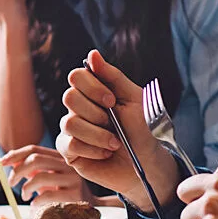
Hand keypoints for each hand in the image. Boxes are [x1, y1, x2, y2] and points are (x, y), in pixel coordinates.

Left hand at [1, 144, 95, 205]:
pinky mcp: (75, 195)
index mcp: (59, 156)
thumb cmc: (63, 191)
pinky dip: (36, 200)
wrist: (89, 207)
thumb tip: (10, 162)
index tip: (2, 162)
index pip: (34, 148)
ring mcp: (73, 178)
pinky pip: (48, 195)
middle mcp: (68, 164)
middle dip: (17, 171)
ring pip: (40, 176)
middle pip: (35, 159)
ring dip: (26, 188)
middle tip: (11, 183)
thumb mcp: (47, 176)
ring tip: (25, 196)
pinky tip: (35, 204)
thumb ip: (32, 168)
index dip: (15, 154)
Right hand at [54, 50, 179, 211]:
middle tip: (114, 124)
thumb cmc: (144, 131)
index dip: (92, 87)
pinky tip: (105, 153)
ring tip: (115, 143)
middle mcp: (79, 108)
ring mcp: (72, 129)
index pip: (76, 76)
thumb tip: (92, 54)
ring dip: (98, 135)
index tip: (112, 101)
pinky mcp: (69, 151)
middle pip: (69, 98)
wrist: (148, 164)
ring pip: (70, 123)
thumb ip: (113, 77)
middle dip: (97, 113)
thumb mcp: (135, 100)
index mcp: (94, 92)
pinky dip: (93, 150)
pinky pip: (70, 144)